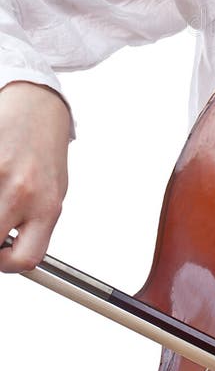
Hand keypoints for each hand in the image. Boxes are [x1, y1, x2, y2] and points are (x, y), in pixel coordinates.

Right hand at [0, 82, 69, 272]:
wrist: (38, 106)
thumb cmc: (45, 150)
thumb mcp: (52, 190)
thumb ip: (33, 222)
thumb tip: (8, 252)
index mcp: (47, 205)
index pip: (26, 258)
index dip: (7, 264)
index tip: (1, 255)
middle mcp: (23, 192)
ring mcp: (0, 174)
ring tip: (0, 198)